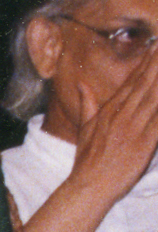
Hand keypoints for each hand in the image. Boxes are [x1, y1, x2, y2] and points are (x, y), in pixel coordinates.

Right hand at [72, 45, 157, 211]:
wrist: (89, 186)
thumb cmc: (87, 161)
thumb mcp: (85, 129)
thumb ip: (87, 103)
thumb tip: (82, 83)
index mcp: (110, 110)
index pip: (132, 80)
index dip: (146, 62)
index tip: (155, 45)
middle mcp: (123, 114)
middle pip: (146, 82)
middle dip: (157, 62)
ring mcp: (135, 127)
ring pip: (155, 96)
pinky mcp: (145, 142)